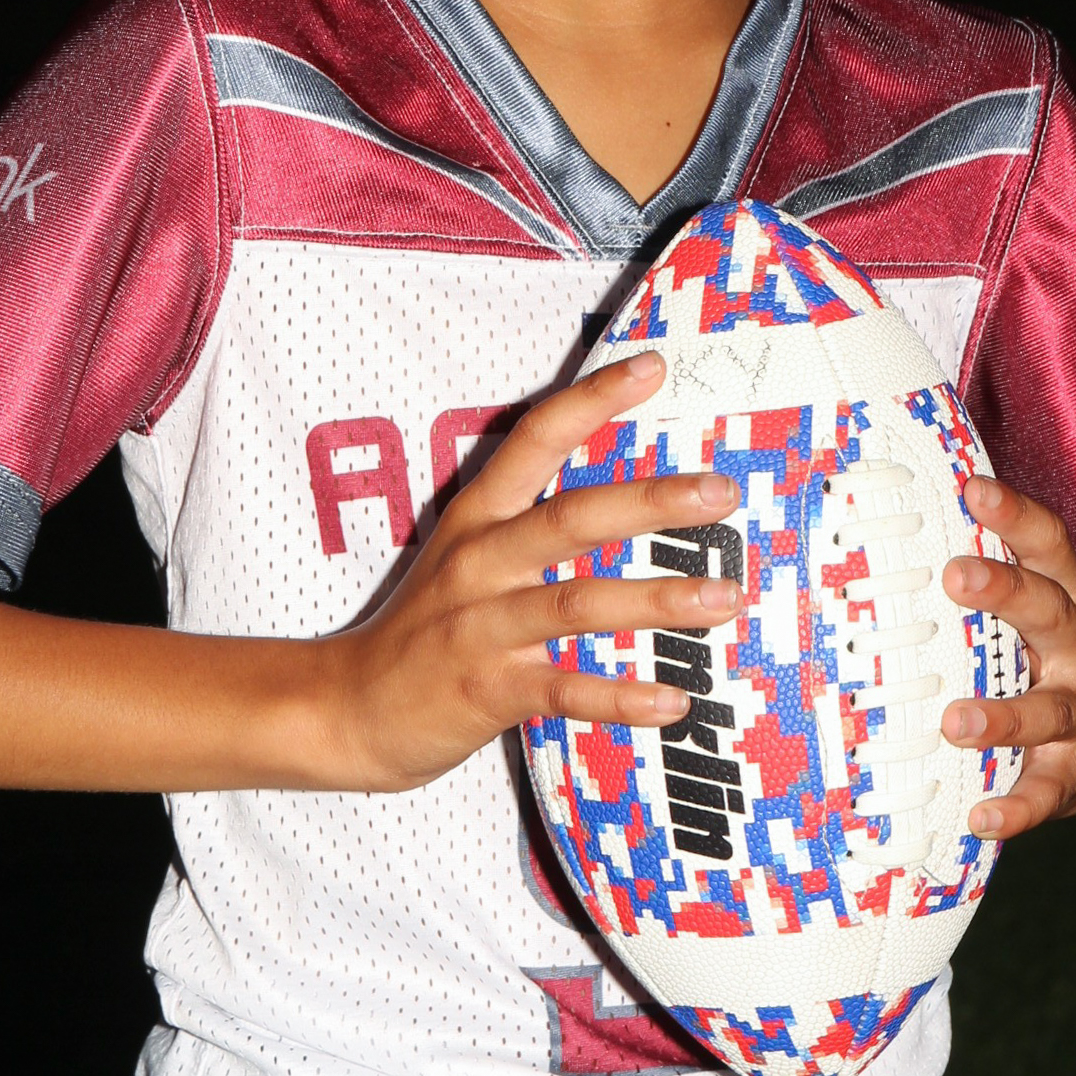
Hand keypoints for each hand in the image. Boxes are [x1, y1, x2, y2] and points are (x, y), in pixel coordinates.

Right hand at [329, 352, 730, 790]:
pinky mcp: (486, 690)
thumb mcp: (466, 556)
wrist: (349, 709)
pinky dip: (620, 697)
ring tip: (725, 596)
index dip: (592, 400)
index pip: (535, 439)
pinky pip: (563, 690)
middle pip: (571, 520)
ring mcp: (481, 627)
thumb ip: (532, 522)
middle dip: (651, 502)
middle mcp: (479, 563)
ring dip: (656, 600)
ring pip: (576, 604)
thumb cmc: (427, 629)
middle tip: (721, 491)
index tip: (653, 366)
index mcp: (477, 518)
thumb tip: (630, 495)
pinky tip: (675, 700)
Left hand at [938, 475, 1075, 837]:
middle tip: (955, 575)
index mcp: (1060, 599)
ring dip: (1006, 716)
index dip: (1016, 516)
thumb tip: (874, 519)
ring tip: (956, 721)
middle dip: (1007, 591)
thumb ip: (969, 575)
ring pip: (1051, 709)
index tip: (974, 488)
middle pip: (1052, 611)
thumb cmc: (1028, 659)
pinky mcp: (1071, 773)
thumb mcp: (1013, 613)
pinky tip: (984, 817)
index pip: (1048, 546)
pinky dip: (1018, 807)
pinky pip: (1047, 791)